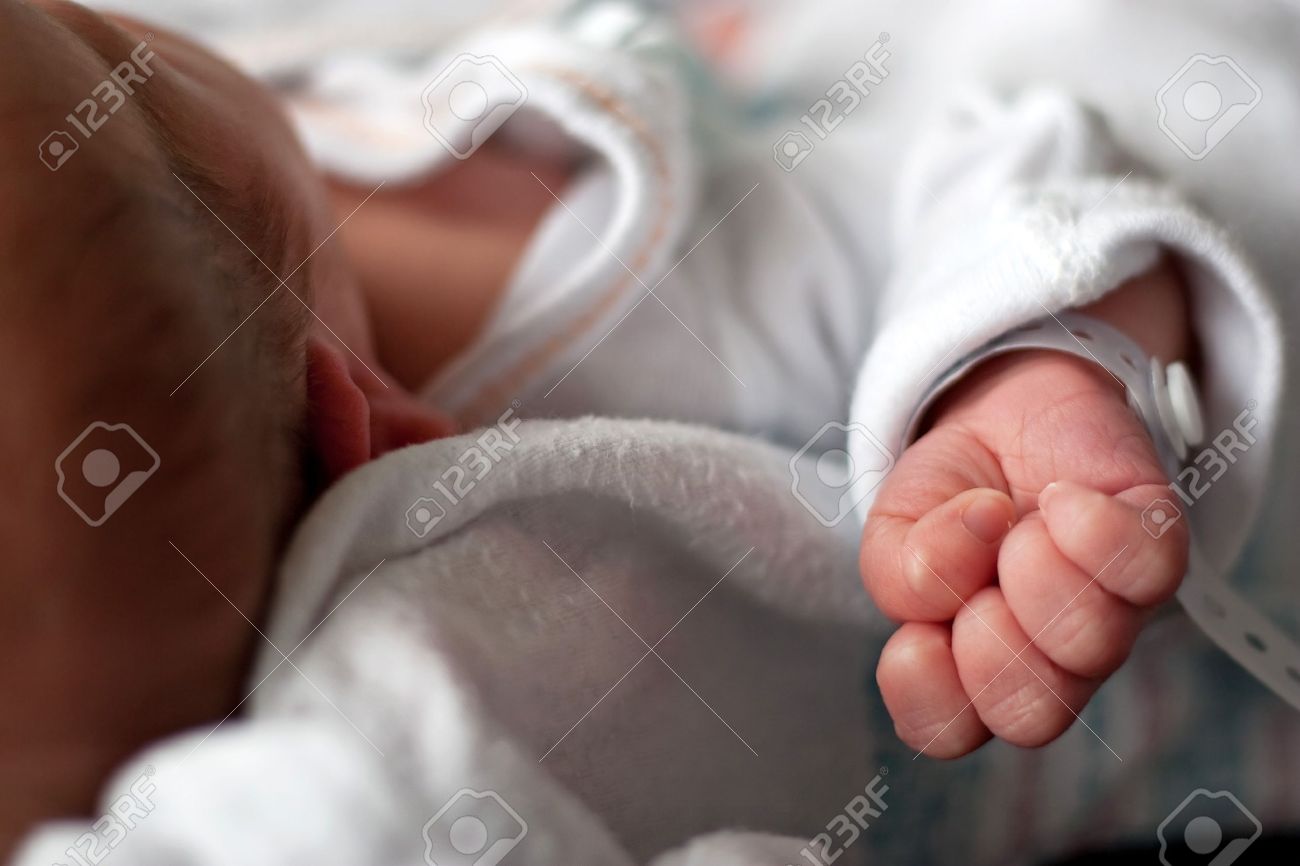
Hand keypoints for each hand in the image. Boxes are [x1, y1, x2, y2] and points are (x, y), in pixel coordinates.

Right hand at [860, 262, 1191, 756]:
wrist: (1003, 409)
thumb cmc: (949, 492)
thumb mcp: (893, 526)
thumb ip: (899, 571)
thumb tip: (957, 560)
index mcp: (965, 667)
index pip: (947, 728)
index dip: (929, 690)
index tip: (917, 629)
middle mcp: (1045, 659)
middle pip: (1032, 714)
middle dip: (991, 646)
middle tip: (979, 583)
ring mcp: (1109, 612)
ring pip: (1090, 644)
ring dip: (1033, 570)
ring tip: (1014, 519)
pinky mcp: (1155, 549)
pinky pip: (1146, 567)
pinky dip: (1092, 525)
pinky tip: (1064, 496)